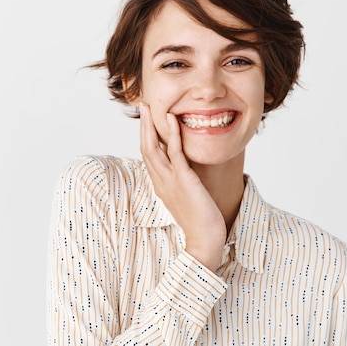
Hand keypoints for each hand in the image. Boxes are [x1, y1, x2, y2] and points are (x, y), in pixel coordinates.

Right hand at [139, 104, 226, 270]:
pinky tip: (172, 119)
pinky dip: (172, 134)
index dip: (145, 136)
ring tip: (149, 107)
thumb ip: (182, 183)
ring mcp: (170, 180)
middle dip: (143, 126)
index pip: (148, 155)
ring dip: (150, 125)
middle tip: (142, 106)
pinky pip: (175, 152)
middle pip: (146, 148)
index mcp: (160, 184)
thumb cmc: (200, 221)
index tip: (146, 120)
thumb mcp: (187, 197)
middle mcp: (161, 180)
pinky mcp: (183, 179)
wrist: (204, 240)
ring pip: (154, 147)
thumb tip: (185, 172)